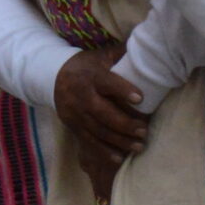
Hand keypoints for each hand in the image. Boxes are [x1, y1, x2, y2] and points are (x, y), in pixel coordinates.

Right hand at [53, 44, 147, 164]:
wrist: (54, 76)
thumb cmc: (87, 66)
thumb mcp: (101, 56)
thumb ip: (122, 54)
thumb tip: (150, 46)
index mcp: (89, 75)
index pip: (106, 82)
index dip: (122, 90)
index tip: (140, 98)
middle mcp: (80, 95)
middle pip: (102, 112)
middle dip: (125, 124)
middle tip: (144, 131)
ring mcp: (74, 113)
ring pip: (97, 130)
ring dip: (119, 141)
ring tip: (139, 146)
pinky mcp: (72, 125)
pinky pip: (88, 141)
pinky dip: (103, 151)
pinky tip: (119, 158)